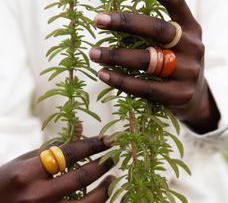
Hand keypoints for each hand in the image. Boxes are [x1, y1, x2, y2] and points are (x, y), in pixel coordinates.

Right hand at [0, 136, 114, 202]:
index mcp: (28, 174)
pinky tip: (101, 196)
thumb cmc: (5, 182)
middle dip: (102, 165)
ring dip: (104, 189)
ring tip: (112, 178)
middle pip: (81, 177)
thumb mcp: (21, 162)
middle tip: (113, 156)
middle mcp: (37, 196)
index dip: (92, 145)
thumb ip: (48, 150)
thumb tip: (74, 136)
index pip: (69, 154)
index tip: (107, 140)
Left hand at [89, 0, 219, 133]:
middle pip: (157, 30)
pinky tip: (103, 74)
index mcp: (191, 29)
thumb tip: (119, 22)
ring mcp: (188, 72)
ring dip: (115, 56)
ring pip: (146, 60)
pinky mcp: (178, 95)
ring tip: (93, 52)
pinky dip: (120, 80)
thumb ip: (158, 33)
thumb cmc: (177, 64)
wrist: (195, 96)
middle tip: (98, 20)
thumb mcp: (177, 44)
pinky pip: (144, 87)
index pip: (178, 4)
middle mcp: (193, 47)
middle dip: (124, 24)